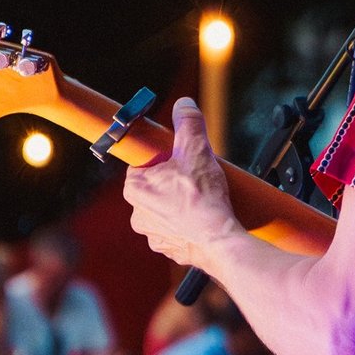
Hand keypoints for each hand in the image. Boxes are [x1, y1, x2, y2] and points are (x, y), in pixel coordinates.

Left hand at [124, 98, 238, 269]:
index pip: (144, 165)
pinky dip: (188, 225)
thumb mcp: (197, 151)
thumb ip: (188, 123)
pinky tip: (204, 218)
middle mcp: (138, 214)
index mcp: (135, 189)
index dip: (164, 160)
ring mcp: (153, 234)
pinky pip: (176, 230)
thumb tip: (184, 105)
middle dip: (174, 182)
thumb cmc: (204, 200)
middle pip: (156, 187)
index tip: (179, 160)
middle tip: (196, 178)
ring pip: (166, 210)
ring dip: (181, 205)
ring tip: (203, 200)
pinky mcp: (169, 248)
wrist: (219, 241)